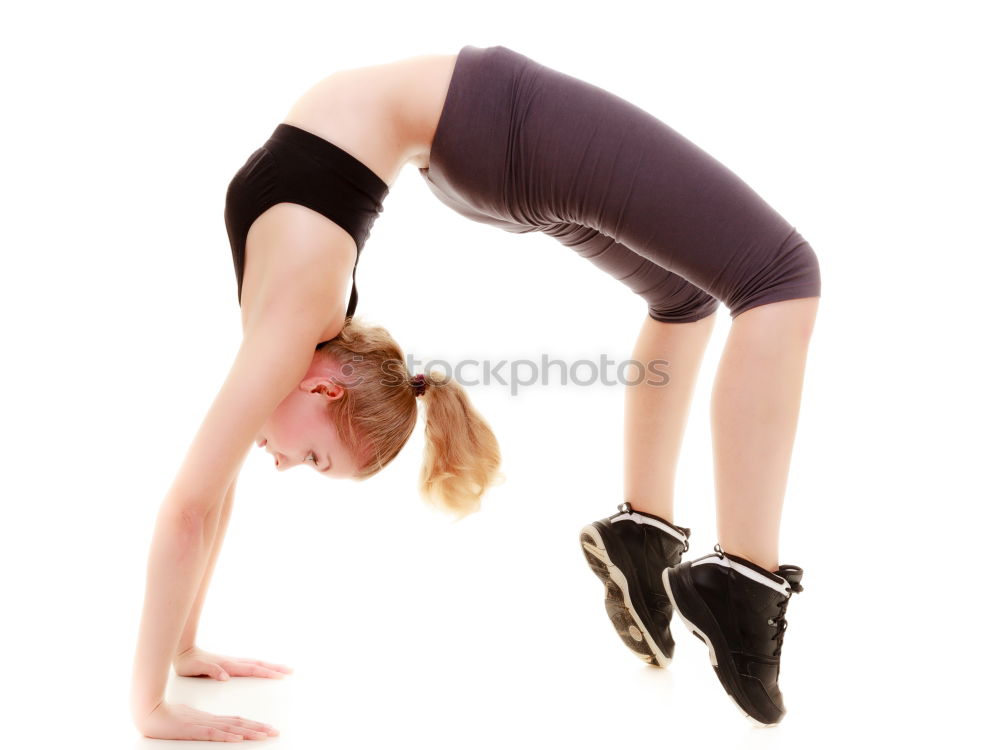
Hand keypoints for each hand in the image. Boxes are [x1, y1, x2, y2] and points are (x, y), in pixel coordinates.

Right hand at [135, 700, 278, 740]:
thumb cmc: (167, 716)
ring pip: (231, 728)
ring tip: (265, 735)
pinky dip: (227, 736)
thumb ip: (202, 724)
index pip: (237, 722)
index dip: (253, 725)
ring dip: (249, 732)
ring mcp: (203, 725)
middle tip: (275, 732)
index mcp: (211, 719)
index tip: (268, 728)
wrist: (149, 711)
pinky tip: (238, 738)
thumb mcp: (189, 720)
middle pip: (239, 724)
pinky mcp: (193, 730)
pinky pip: (213, 734)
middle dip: (259, 729)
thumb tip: (213, 727)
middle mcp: (211, 721)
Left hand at [173, 645, 293, 680]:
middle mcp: (232, 662)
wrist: (182, 652)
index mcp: (228, 665)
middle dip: (275, 668)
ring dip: (270, 666)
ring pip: (255, 663)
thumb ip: (212, 671)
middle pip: (258, 664)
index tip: (280, 676)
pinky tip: (262, 668)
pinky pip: (249, 664)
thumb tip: (226, 677)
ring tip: (282, 669)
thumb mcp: (196, 668)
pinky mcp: (229, 663)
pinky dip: (260, 666)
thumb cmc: (188, 663)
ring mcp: (232, 662)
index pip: (252, 669)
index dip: (266, 673)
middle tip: (290, 671)